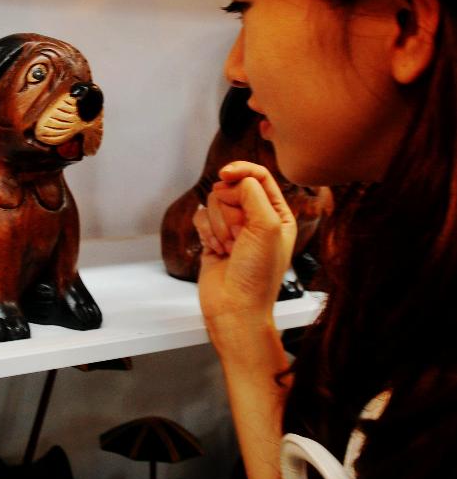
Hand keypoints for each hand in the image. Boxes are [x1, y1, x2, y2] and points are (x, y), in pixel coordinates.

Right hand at [194, 161, 296, 335]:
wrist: (235, 308)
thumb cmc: (258, 276)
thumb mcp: (268, 227)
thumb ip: (252, 193)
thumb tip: (230, 183)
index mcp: (277, 214)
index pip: (259, 176)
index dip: (240, 170)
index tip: (225, 174)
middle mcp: (256, 217)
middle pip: (232, 188)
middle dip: (230, 211)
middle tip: (239, 237)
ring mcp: (233, 227)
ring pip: (214, 202)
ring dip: (219, 225)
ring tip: (229, 247)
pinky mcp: (213, 236)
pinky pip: (201, 217)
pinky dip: (206, 232)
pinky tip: (216, 249)